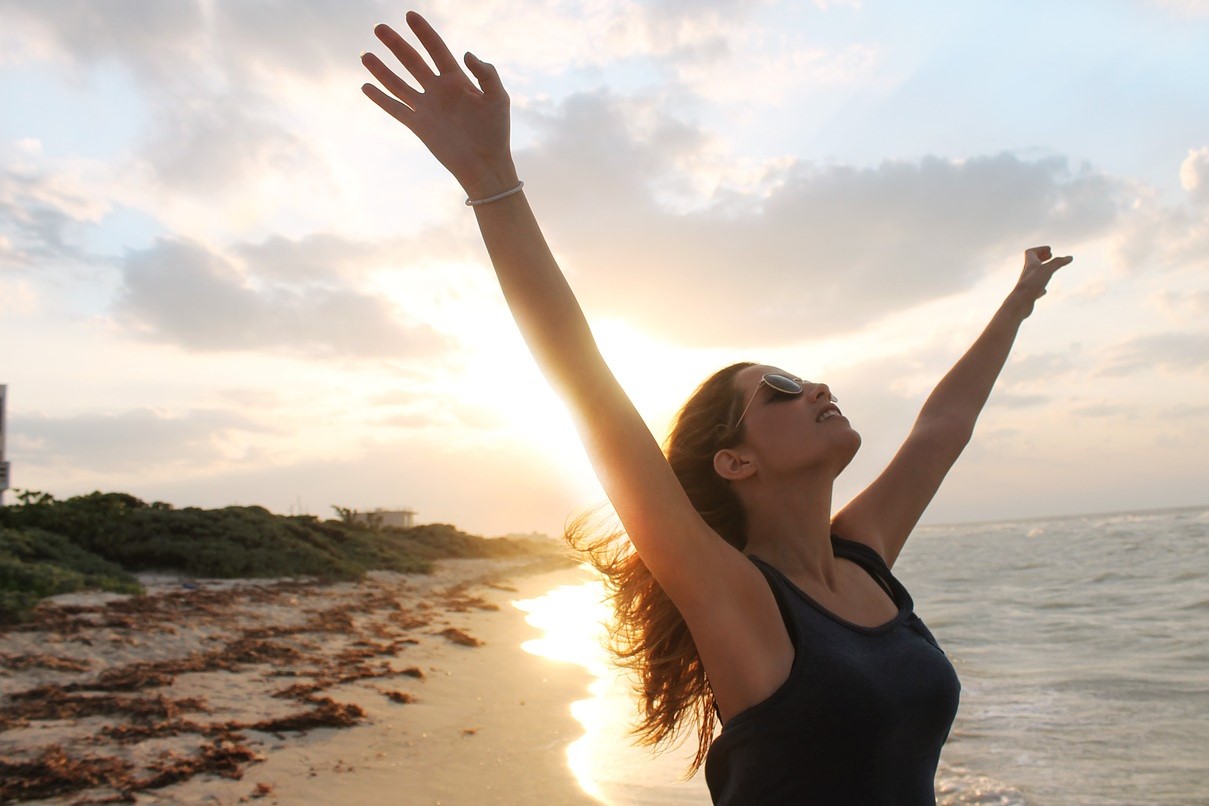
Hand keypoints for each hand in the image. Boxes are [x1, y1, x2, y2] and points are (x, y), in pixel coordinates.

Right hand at [361, 12, 517, 197]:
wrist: (485, 164)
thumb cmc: (496, 131)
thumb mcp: (498, 98)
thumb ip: (486, 73)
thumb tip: (465, 54)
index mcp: (457, 79)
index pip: (436, 49)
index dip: (423, 32)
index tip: (409, 15)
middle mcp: (438, 90)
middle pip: (412, 62)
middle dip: (396, 45)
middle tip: (378, 28)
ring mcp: (427, 107)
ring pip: (398, 83)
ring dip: (381, 70)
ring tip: (365, 55)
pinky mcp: (419, 125)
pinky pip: (396, 109)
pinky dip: (381, 99)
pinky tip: (366, 87)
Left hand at [1010, 245, 1072, 317]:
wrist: (1019, 303)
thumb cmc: (1031, 284)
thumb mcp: (1047, 270)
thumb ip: (1058, 263)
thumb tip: (1070, 257)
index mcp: (1029, 265)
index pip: (1031, 252)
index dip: (1040, 249)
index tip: (1050, 250)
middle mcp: (1027, 273)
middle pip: (1032, 262)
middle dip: (1041, 257)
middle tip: (1051, 256)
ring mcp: (1027, 284)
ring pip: (1034, 275)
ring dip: (1042, 271)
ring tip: (1050, 271)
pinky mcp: (1029, 295)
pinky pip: (1034, 289)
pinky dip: (1040, 287)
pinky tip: (1044, 291)